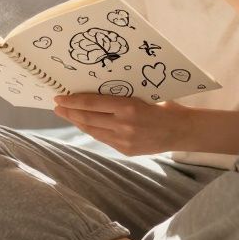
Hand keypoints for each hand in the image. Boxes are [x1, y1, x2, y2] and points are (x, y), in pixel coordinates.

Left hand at [53, 94, 190, 155]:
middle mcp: (123, 124)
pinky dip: (92, 130)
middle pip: (88, 118)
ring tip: (66, 114)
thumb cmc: (163, 105)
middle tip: (57, 105)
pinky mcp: (125, 150)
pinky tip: (85, 124)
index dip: (73, 100)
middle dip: (69, 111)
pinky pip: (103, 139)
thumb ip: (121, 95)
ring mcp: (124, 140)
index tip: (59, 96)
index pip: (92, 103)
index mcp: (128, 106)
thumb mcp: (143, 94)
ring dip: (77, 121)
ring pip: (92, 130)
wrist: (181, 130)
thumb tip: (96, 89)